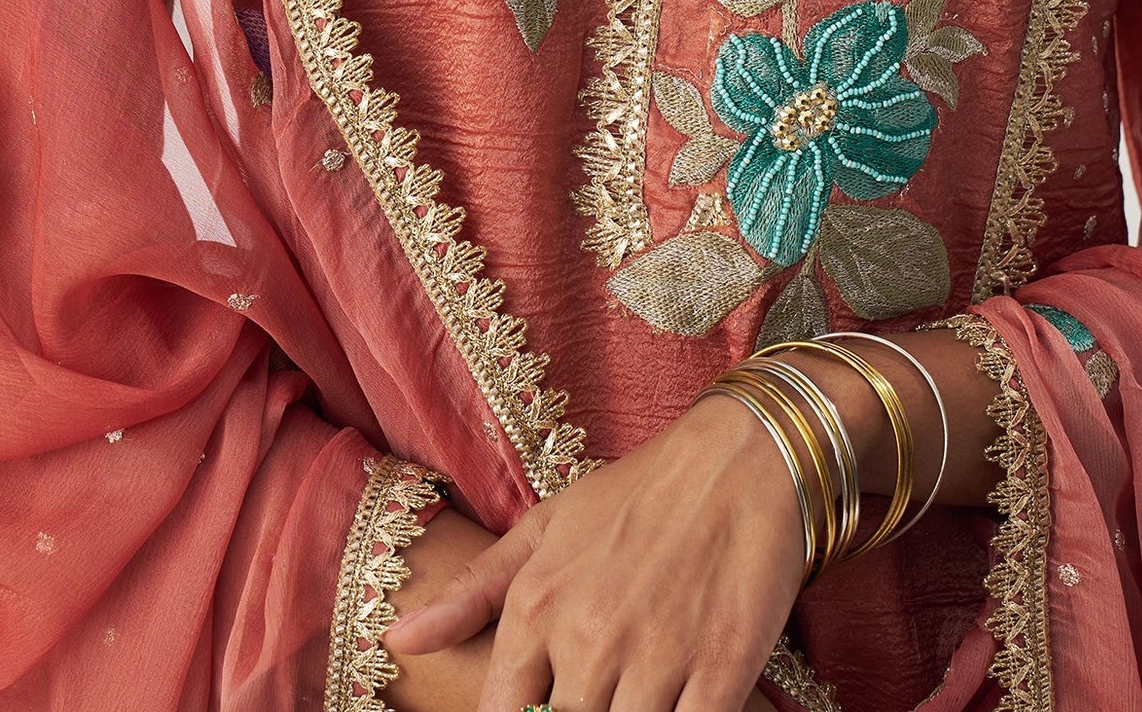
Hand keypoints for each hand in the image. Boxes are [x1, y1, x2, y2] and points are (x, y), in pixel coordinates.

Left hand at [379, 501, 779, 711]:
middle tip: (600, 694)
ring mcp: (655, 659)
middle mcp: (588, 640)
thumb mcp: (547, 526)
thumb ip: (475, 592)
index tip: (545, 708)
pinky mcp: (720, 672)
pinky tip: (675, 707)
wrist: (742, 456)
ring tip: (637, 695)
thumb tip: (400, 641)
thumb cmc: (640, 493)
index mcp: (537, 609)